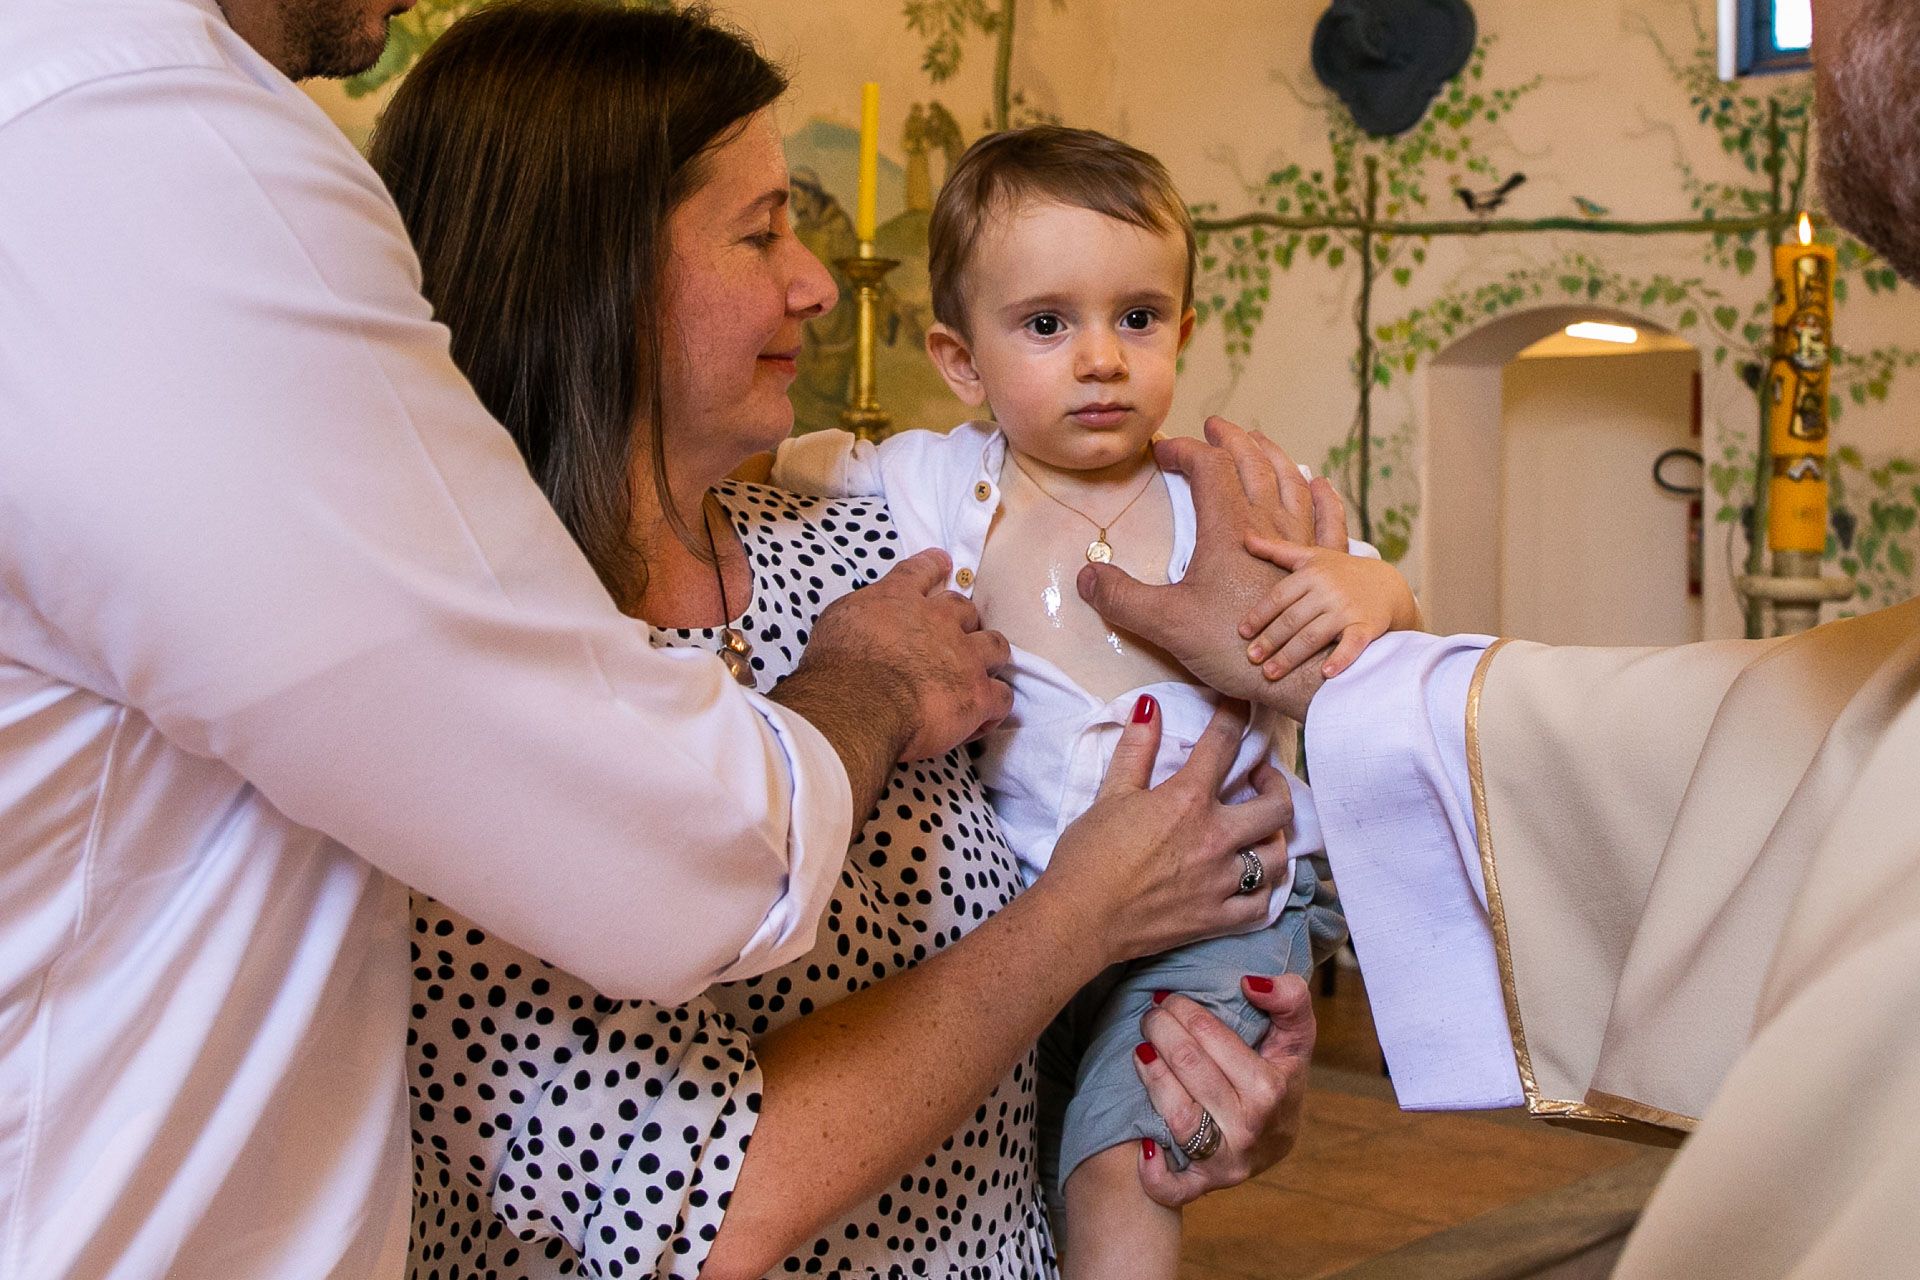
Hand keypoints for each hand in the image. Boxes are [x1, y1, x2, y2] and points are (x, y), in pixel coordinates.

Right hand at [778, 548, 1011, 762]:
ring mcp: (965, 657)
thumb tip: (866, 625)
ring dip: (989, 657)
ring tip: (982, 671)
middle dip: (963, 622)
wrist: (860, 703)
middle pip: (965, 610)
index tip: (943, 562)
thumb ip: (862, 616)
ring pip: (995, 646)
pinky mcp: (978, 695)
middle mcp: (939, 621)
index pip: (921, 572)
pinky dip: (993, 707)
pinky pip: (1001, 698)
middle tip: (954, 637)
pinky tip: (983, 719)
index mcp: (900, 599)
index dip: (933, 566)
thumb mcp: (838, 622)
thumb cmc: (838, 666)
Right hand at [1035, 698, 1293, 966]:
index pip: (1223, 746)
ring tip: (1261, 831)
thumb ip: (1136, 750)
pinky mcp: (1217, 919)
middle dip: (1275, 785)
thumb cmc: (1087, 856)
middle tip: (1261, 779)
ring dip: (1275, 838)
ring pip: (1276, 857)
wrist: (1078, 919)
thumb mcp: (1110, 795)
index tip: (1241, 707)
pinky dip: (1264, 891)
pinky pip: (1261, 905)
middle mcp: (1215, 838)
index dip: (1234, 717)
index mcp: (1187, 800)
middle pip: (1275, 806)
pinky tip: (1254, 881)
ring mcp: (1221, 882)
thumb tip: (1149, 707)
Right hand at [1075, 417, 1350, 711]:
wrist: (1306, 675)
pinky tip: (1319, 485)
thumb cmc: (1238, 647)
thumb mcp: (1167, 624)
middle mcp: (1268, 525)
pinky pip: (1329, 518)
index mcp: (1228, 528)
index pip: (1208, 467)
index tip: (1162, 451)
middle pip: (1252, 463)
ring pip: (1292, 481)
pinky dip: (1322, 495)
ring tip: (1260, 442)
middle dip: (1230, 440)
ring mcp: (1302, 543)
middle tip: (1215, 427)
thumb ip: (1122, 598)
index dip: (1184, 450)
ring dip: (1273, 455)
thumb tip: (1086, 576)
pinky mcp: (1326, 567)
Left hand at [1130, 975, 1316, 1205]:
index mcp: (1271, 1088)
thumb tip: (1251, 982)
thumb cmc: (1281, 1074)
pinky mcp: (1208, 1183)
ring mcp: (1228, 1160)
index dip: (1185, 1011)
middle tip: (1151, 1015)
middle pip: (1189, 1069)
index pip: (1211, 1038)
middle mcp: (1249, 1128)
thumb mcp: (1295, 1035)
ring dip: (1151, 1077)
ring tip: (1140, 1049)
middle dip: (1162, 1031)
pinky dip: (1157, 1176)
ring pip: (1176, 1116)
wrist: (1279, 1135)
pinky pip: (1177, 1188)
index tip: (1170, 997)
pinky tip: (1144, 1146)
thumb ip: (1289, 999)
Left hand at [1239, 545, 1419, 681]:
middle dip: (1270, 640)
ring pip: (1313, 635)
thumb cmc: (1341, 572)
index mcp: (1312, 574)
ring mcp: (1348, 610)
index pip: (1279, 597)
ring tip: (1270, 673)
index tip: (1242, 633)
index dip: (1259, 615)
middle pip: (1292, 619)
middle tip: (1251, 659)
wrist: (1387, 585)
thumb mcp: (1311, 557)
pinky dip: (1341, 659)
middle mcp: (1328, 591)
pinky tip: (1325, 673)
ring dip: (1290, 656)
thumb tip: (1245, 537)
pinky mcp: (1367, 627)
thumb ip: (1277, 550)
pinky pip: (1352, 644)